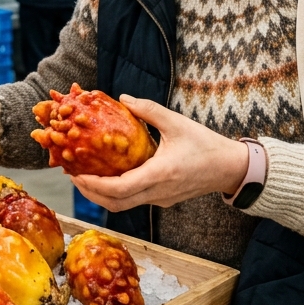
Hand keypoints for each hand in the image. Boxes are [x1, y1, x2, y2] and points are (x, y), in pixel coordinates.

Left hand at [72, 95, 249, 211]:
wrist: (230, 168)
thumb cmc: (206, 144)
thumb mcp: (177, 122)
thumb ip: (148, 110)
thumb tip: (123, 98)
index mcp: (160, 174)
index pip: (120, 189)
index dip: (95, 185)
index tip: (77, 175)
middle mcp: (157, 192)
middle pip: (115, 203)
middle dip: (91, 192)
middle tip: (73, 176)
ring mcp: (160, 200)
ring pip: (123, 205)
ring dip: (102, 194)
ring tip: (86, 176)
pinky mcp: (162, 200)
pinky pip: (134, 200)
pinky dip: (116, 193)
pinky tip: (109, 175)